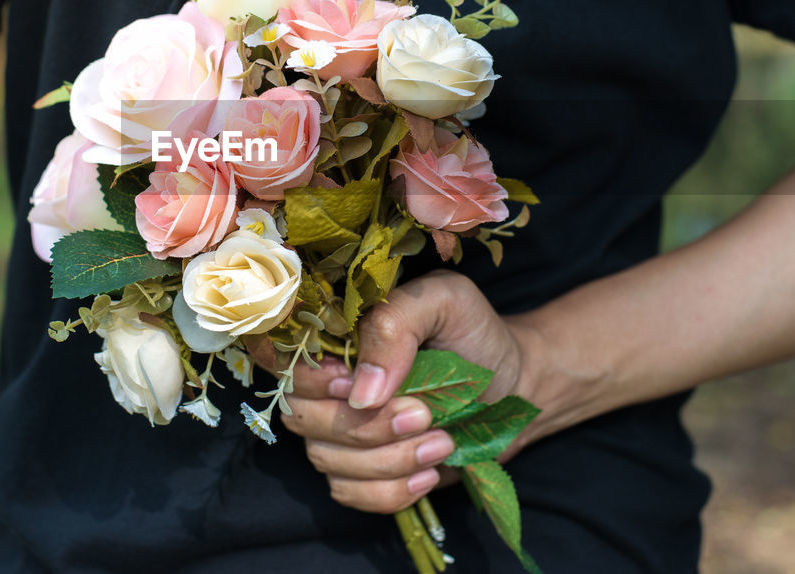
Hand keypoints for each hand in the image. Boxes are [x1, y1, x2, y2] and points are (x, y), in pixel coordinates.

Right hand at [267, 269, 528, 513]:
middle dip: (366, 426)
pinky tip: (430, 472)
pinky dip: (391, 490)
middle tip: (423, 413)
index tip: (353, 383)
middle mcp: (325, 386)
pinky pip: (351, 494)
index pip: (283, 361)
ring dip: (389, 460)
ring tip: (444, 441)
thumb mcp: (443, 301)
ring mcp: (340, 433)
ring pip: (329, 461)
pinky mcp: (363, 472)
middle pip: (304, 419)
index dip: (309, 380)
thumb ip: (395, 323)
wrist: (511, 382)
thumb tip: (361, 390)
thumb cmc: (471, 333)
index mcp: (333, 337)